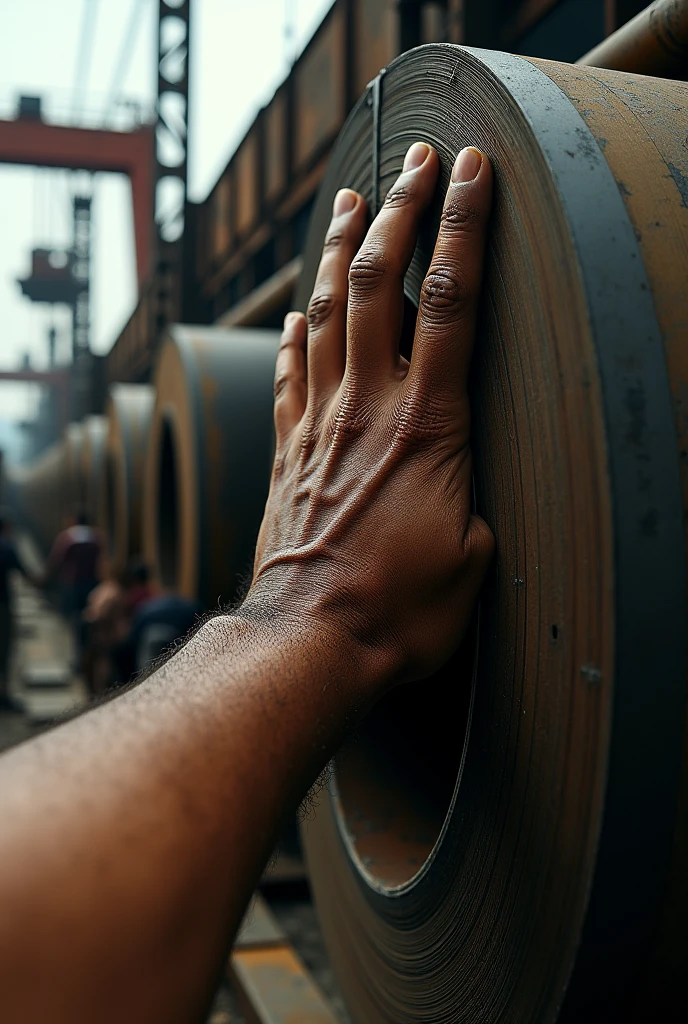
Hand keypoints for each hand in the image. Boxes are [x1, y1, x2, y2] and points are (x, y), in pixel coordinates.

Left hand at [248, 142, 494, 699]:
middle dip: (399, 212)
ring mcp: (320, 425)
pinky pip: (288, 374)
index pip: (451, 303)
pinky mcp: (289, 452)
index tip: (473, 174)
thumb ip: (471, 496)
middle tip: (415, 161)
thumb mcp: (474, 556)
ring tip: (348, 202)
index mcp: (428, 425)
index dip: (464, 229)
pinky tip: (297, 311)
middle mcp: (368, 408)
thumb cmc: (401, 609)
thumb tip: (459, 480)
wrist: (311, 639)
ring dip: (338, 251)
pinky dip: (295, 334)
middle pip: (378, 285)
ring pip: (325, 314)